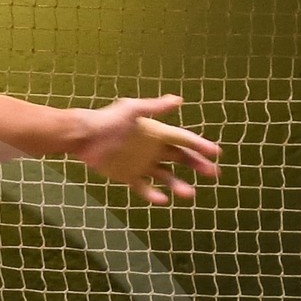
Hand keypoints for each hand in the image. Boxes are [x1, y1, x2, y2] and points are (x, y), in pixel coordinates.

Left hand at [72, 96, 219, 204]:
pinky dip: (153, 194)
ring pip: (165, 176)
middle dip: (197, 165)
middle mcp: (152, 149)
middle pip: (180, 158)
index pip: (183, 140)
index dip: (200, 145)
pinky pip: (144, 187)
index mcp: (156, 133)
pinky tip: (163, 200)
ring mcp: (141, 164)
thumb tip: (178, 99)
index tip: (216, 152)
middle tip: (213, 173)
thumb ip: (155, 107)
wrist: (84, 136)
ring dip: (178, 184)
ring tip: (190, 194)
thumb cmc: (108, 119)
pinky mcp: (128, 176)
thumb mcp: (132, 110)